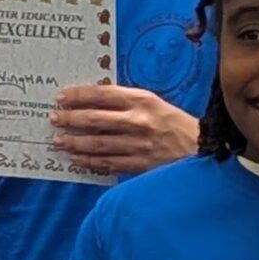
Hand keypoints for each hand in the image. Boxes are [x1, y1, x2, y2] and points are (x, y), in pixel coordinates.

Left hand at [49, 84, 198, 175]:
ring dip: (75, 143)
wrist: (204, 150)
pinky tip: (76, 159)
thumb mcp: (156, 105)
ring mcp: (139, 145)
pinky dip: (89, 161)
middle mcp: (140, 121)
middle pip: (96, 119)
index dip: (80, 95)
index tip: (62, 97)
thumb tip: (93, 103)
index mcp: (144, 101)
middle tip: (54, 118)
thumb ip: (128, 104)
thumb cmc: (176, 126)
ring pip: (98, 144)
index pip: (104, 94)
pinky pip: (108, 163)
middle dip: (71, 119)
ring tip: (58, 141)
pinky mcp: (140, 164)